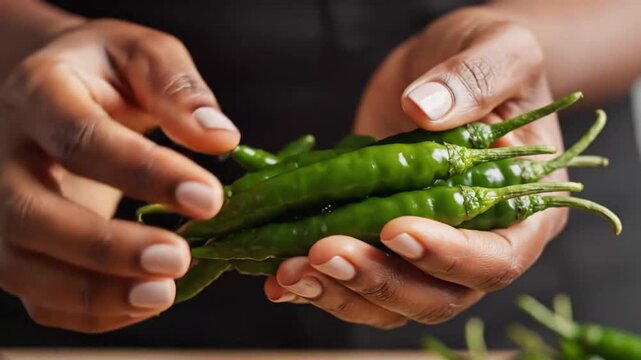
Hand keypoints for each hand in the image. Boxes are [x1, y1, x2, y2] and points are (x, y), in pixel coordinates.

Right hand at [0, 19, 238, 331]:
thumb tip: (220, 136)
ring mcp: (3, 208)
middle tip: (177, 259)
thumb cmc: (104, 73)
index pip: (80, 139)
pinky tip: (141, 302)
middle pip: (31, 213)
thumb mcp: (142, 55)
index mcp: (38, 93)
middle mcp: (3, 156)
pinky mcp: (19, 246)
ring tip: (163, 293)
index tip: (209, 198)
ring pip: (22, 266)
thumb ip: (178, 88)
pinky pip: (38, 295)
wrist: (55, 92)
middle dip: (105, 247)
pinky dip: (88, 311)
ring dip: (93, 292)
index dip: (144, 173)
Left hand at [264, 6, 566, 327]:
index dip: (448, 256)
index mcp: (523, 213)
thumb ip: (477, 78)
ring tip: (292, 268)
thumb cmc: (487, 59)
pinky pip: (357, 283)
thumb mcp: (500, 50)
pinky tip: (283, 275)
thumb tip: (425, 110)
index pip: (495, 258)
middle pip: (436, 297)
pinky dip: (319, 284)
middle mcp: (477, 245)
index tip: (396, 228)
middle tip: (324, 253)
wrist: (442, 71)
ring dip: (339, 291)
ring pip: (389, 303)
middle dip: (379, 280)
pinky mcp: (383, 243)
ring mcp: (426, 251)